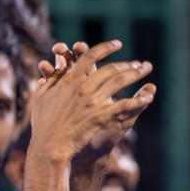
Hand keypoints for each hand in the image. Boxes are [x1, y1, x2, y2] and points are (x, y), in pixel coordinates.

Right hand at [29, 39, 156, 165]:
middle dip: (128, 64)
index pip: (90, 56)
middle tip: (140, 63)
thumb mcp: (41, 97)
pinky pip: (123, 105)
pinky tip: (148, 98)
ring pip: (119, 81)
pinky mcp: (99, 115)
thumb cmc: (43, 125)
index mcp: (69, 79)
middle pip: (110, 68)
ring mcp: (91, 101)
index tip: (117, 44)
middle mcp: (82, 86)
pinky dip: (137, 101)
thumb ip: (51, 80)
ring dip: (135, 74)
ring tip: (146, 71)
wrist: (49, 147)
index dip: (106, 47)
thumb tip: (56, 68)